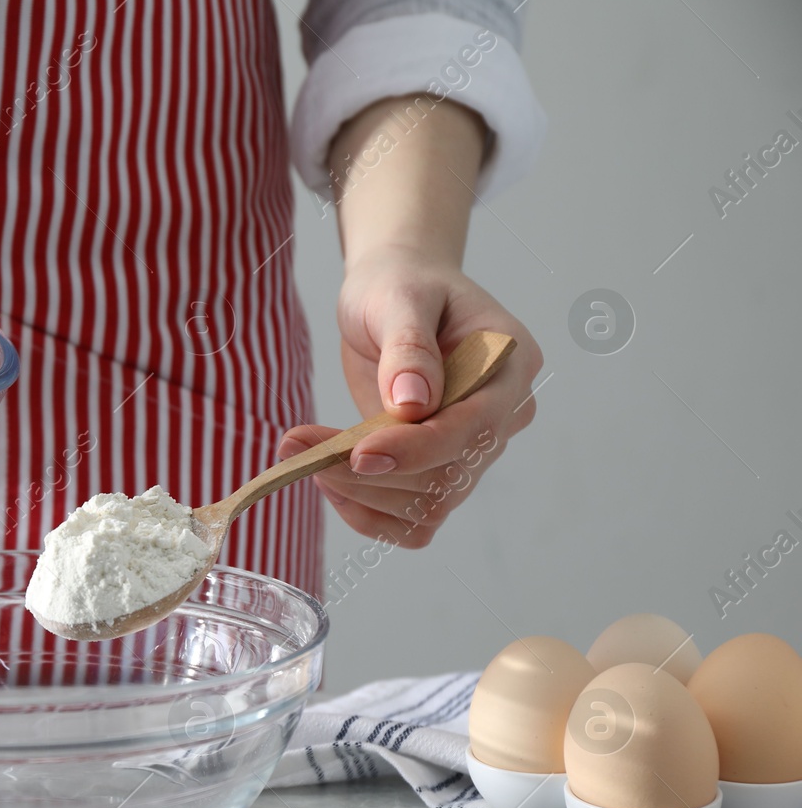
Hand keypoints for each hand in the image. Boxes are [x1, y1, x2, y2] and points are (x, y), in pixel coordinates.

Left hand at [279, 245, 541, 547]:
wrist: (394, 296)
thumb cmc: (400, 286)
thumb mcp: (399, 298)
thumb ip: (408, 347)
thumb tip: (412, 404)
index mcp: (510, 366)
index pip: (474, 427)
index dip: (418, 449)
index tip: (358, 455)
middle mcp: (502, 416)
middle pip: (447, 476)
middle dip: (368, 472)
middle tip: (298, 446)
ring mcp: (471, 450)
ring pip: (426, 506)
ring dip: (357, 492)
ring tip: (299, 451)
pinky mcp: (438, 471)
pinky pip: (412, 522)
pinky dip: (365, 512)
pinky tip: (326, 479)